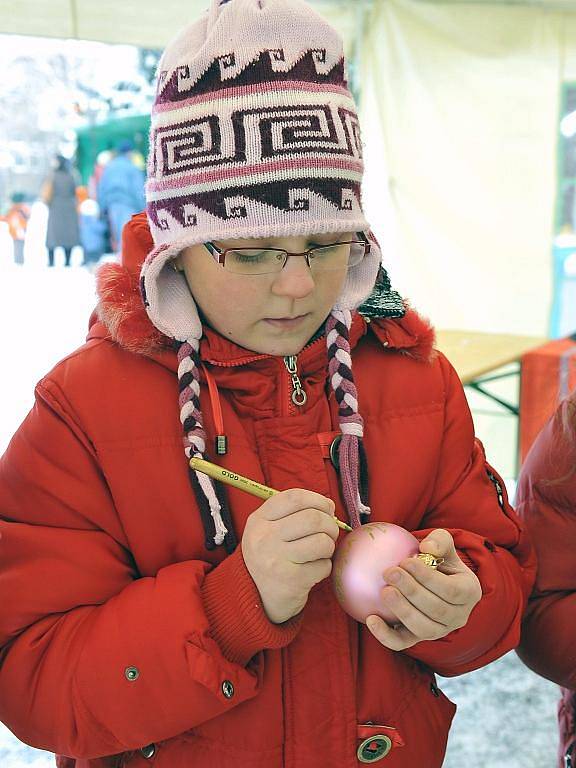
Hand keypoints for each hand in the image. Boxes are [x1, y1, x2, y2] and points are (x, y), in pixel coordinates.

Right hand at [241, 489, 338, 623]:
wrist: (258, 598)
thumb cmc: (271, 557)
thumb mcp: (268, 530)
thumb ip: (293, 513)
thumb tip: (329, 506)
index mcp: (258, 520)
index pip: (294, 498)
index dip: (318, 500)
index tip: (327, 508)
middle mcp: (264, 538)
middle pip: (312, 518)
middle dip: (330, 524)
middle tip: (330, 532)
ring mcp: (277, 560)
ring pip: (321, 542)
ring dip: (329, 546)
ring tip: (321, 551)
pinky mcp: (292, 581)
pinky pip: (323, 565)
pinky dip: (325, 567)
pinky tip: (313, 570)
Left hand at [366, 529, 481, 650]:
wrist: (435, 580)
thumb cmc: (438, 559)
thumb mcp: (444, 546)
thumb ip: (439, 541)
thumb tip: (427, 548)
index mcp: (469, 593)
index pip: (450, 590)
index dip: (427, 578)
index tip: (405, 561)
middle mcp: (458, 617)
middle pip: (436, 610)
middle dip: (412, 591)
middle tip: (390, 573)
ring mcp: (439, 631)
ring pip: (423, 628)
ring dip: (403, 610)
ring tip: (385, 591)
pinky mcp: (418, 640)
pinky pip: (402, 643)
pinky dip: (386, 636)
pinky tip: (371, 619)